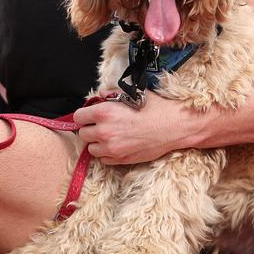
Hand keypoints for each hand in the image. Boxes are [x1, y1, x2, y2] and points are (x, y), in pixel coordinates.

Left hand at [73, 94, 197, 164]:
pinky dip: (107, 154)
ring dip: (97, 143)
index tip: (90, 116)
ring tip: (110, 136)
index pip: (78, 117)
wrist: (174, 127)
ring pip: (91, 149)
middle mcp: (104, 132)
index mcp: (104, 112)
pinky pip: (103, 159)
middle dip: (90, 129)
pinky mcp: (121, 160)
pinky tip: (118, 145)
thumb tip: (100, 96)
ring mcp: (112, 148)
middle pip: (83, 134)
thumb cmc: (155, 108)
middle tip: (101, 125)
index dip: (84, 116)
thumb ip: (111, 94)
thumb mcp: (132, 93)